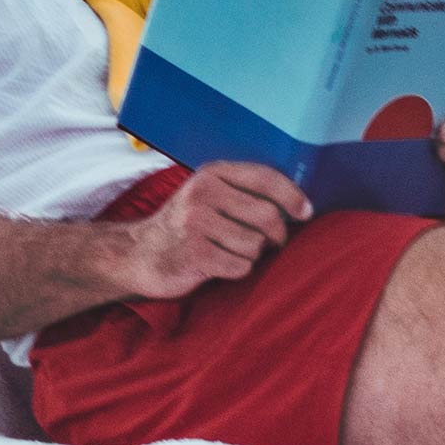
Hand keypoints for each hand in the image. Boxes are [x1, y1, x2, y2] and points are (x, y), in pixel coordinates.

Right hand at [121, 160, 310, 298]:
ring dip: (252, 255)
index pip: (265, 178)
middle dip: (277, 235)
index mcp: (211, 174)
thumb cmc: (185, 226)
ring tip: (230, 251)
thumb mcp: (208, 196)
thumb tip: (297, 204)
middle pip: (267, 216)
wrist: (139, 254)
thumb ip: (243, 192)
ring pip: (255, 245)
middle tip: (272, 243)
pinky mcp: (194, 254)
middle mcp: (203, 194)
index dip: (292, 196)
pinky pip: (240, 266)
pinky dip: (237, 270)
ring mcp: (196, 224)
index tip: (306, 212)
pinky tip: (219, 265)